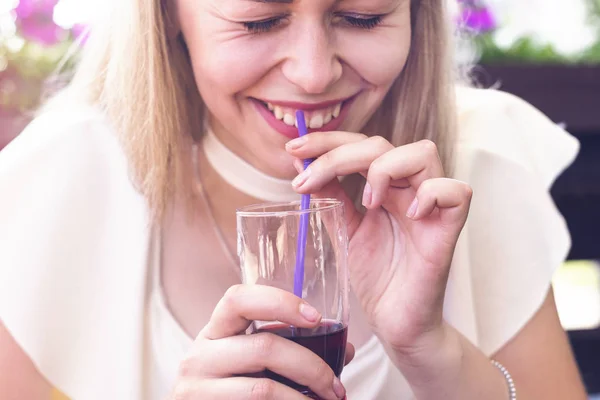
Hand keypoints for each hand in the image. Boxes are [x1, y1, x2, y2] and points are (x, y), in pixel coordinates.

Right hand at [169, 284, 352, 399]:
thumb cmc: (232, 386)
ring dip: (303, 399)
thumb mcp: (250, 362)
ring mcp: (198, 387)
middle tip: (336, 387)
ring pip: (263, 388)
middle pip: (263, 347)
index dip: (280, 302)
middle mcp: (200, 355)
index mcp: (216, 331)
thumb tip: (344, 350)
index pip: (238, 299)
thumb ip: (290, 349)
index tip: (316, 318)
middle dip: (311, 367)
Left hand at [286, 133, 471, 366]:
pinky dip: (431, 194)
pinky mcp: (448, 232)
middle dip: (338, 153)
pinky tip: (408, 215)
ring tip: (367, 202)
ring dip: (384, 169)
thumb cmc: (377, 278)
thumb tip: (304, 169)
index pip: (361, 145)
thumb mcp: (346, 232)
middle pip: (383, 144)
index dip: (328, 141)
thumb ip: (332, 200)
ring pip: (424, 153)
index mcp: (386, 188)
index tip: (294, 151)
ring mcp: (431, 208)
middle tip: (308, 178)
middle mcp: (409, 190)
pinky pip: (457, 193)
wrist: (396, 322)